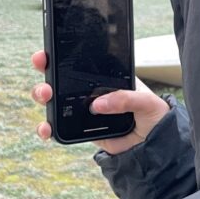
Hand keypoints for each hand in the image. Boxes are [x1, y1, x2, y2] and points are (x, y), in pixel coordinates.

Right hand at [30, 50, 171, 154]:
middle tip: (47, 77)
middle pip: (61, 78)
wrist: (156, 145)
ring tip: (45, 96)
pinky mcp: (82, 129)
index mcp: (107, 76)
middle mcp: (92, 90)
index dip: (61, 55)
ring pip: (55, 100)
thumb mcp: (147, 101)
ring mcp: (85, 109)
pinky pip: (60, 127)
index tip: (47, 54)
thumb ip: (126, 98)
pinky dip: (48, 127)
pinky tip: (46, 128)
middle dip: (46, 73)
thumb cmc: (154, 116)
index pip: (81, 61)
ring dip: (43, 96)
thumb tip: (98, 104)